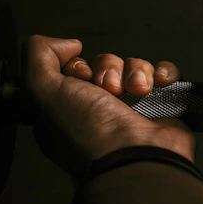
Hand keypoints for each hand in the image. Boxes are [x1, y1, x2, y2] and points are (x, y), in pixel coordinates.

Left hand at [21, 35, 196, 178]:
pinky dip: (164, 73)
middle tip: (110, 90)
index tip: (80, 77)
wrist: (136, 159)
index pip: (75, 68)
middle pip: (105, 64)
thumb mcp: (40, 91)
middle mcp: (101, 107)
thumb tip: (69, 44)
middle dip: (108, 69)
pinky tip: (158, 84)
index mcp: (71, 107)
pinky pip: (165, 73)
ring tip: (138, 91)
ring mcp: (134, 107)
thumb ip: (37, 55)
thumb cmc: (87, 130)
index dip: (77, 65)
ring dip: (136, 71)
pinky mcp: (162, 106)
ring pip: (134, 66)